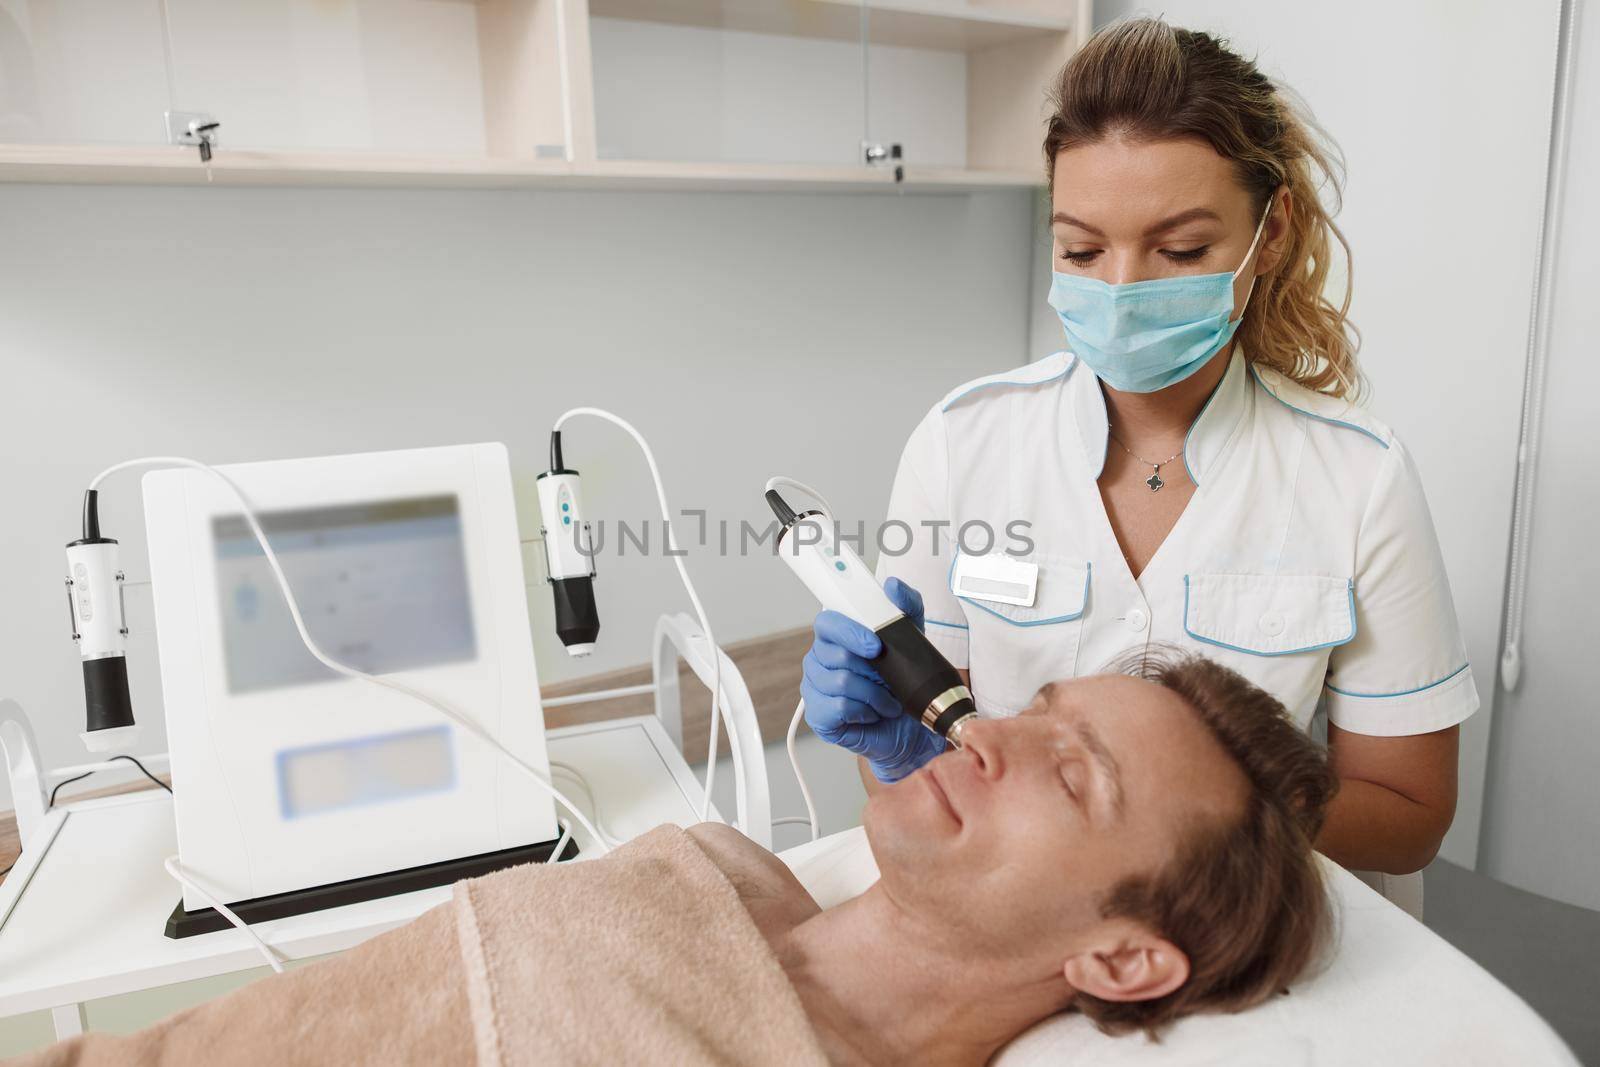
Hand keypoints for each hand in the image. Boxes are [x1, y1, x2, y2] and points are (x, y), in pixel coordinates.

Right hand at [800, 578, 946, 781]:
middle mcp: (819, 659)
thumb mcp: (913, 640)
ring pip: (842, 682)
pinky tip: (872, 713)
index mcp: (835, 636)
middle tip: (887, 677)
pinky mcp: (818, 715)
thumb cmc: (903, 683)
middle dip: (872, 669)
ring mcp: (814, 687)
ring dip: (875, 693)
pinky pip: (840, 707)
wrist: (909, 729)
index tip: (875, 644)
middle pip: (837, 654)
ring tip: (886, 699)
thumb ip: (906, 607)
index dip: (849, 631)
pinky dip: (865, 711)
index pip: (828, 621)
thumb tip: (892, 586)